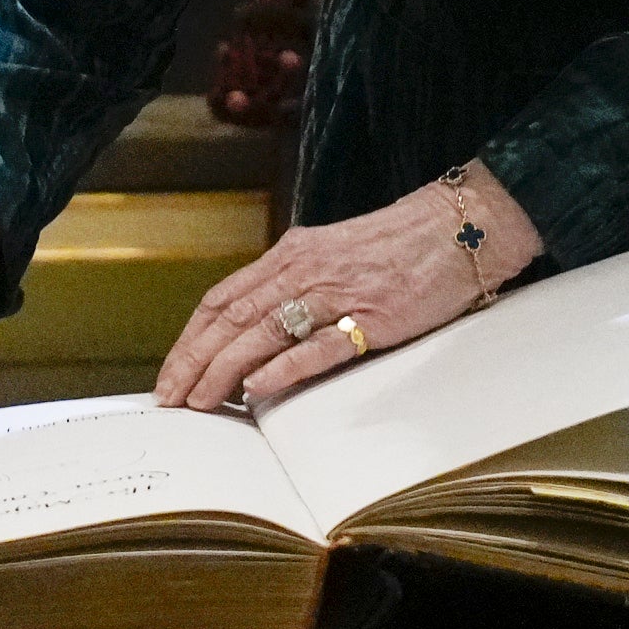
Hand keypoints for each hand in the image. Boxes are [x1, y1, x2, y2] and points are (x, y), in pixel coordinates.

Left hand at [156, 164, 545, 412]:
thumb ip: (295, 288)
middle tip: (170, 400)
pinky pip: (319, 345)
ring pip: (264, 332)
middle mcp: (304, 271)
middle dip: (193, 361)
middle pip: (231, 318)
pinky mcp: (371, 317)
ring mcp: (336, 293)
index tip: (170, 374)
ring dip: (225, 369)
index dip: (190, 338)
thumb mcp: (333, 257)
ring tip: (201, 402)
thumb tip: (254, 336)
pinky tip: (258, 387)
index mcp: (291, 255)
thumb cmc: (398, 245)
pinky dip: (284, 367)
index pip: (222, 299)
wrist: (458, 227)